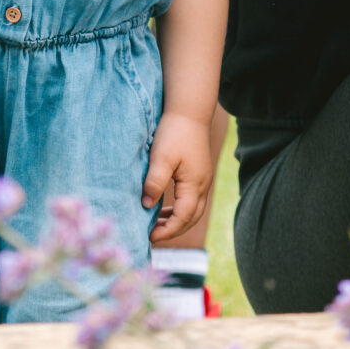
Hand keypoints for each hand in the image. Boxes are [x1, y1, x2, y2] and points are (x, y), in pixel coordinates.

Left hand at [144, 111, 213, 241]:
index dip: (167, 231)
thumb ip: (155, 182)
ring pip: (193, 210)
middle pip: (191, 218)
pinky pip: (191, 200)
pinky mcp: (199, 174)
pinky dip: (178, 210)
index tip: (149, 236)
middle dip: (173, 231)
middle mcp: (203, 185)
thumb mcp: (161, 157)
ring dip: (176, 221)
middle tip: (151, 236)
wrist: (189, 112)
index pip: (183, 218)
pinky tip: (163, 209)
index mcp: (194, 184)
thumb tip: (146, 205)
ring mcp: (203, 180)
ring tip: (155, 226)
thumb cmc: (174, 132)